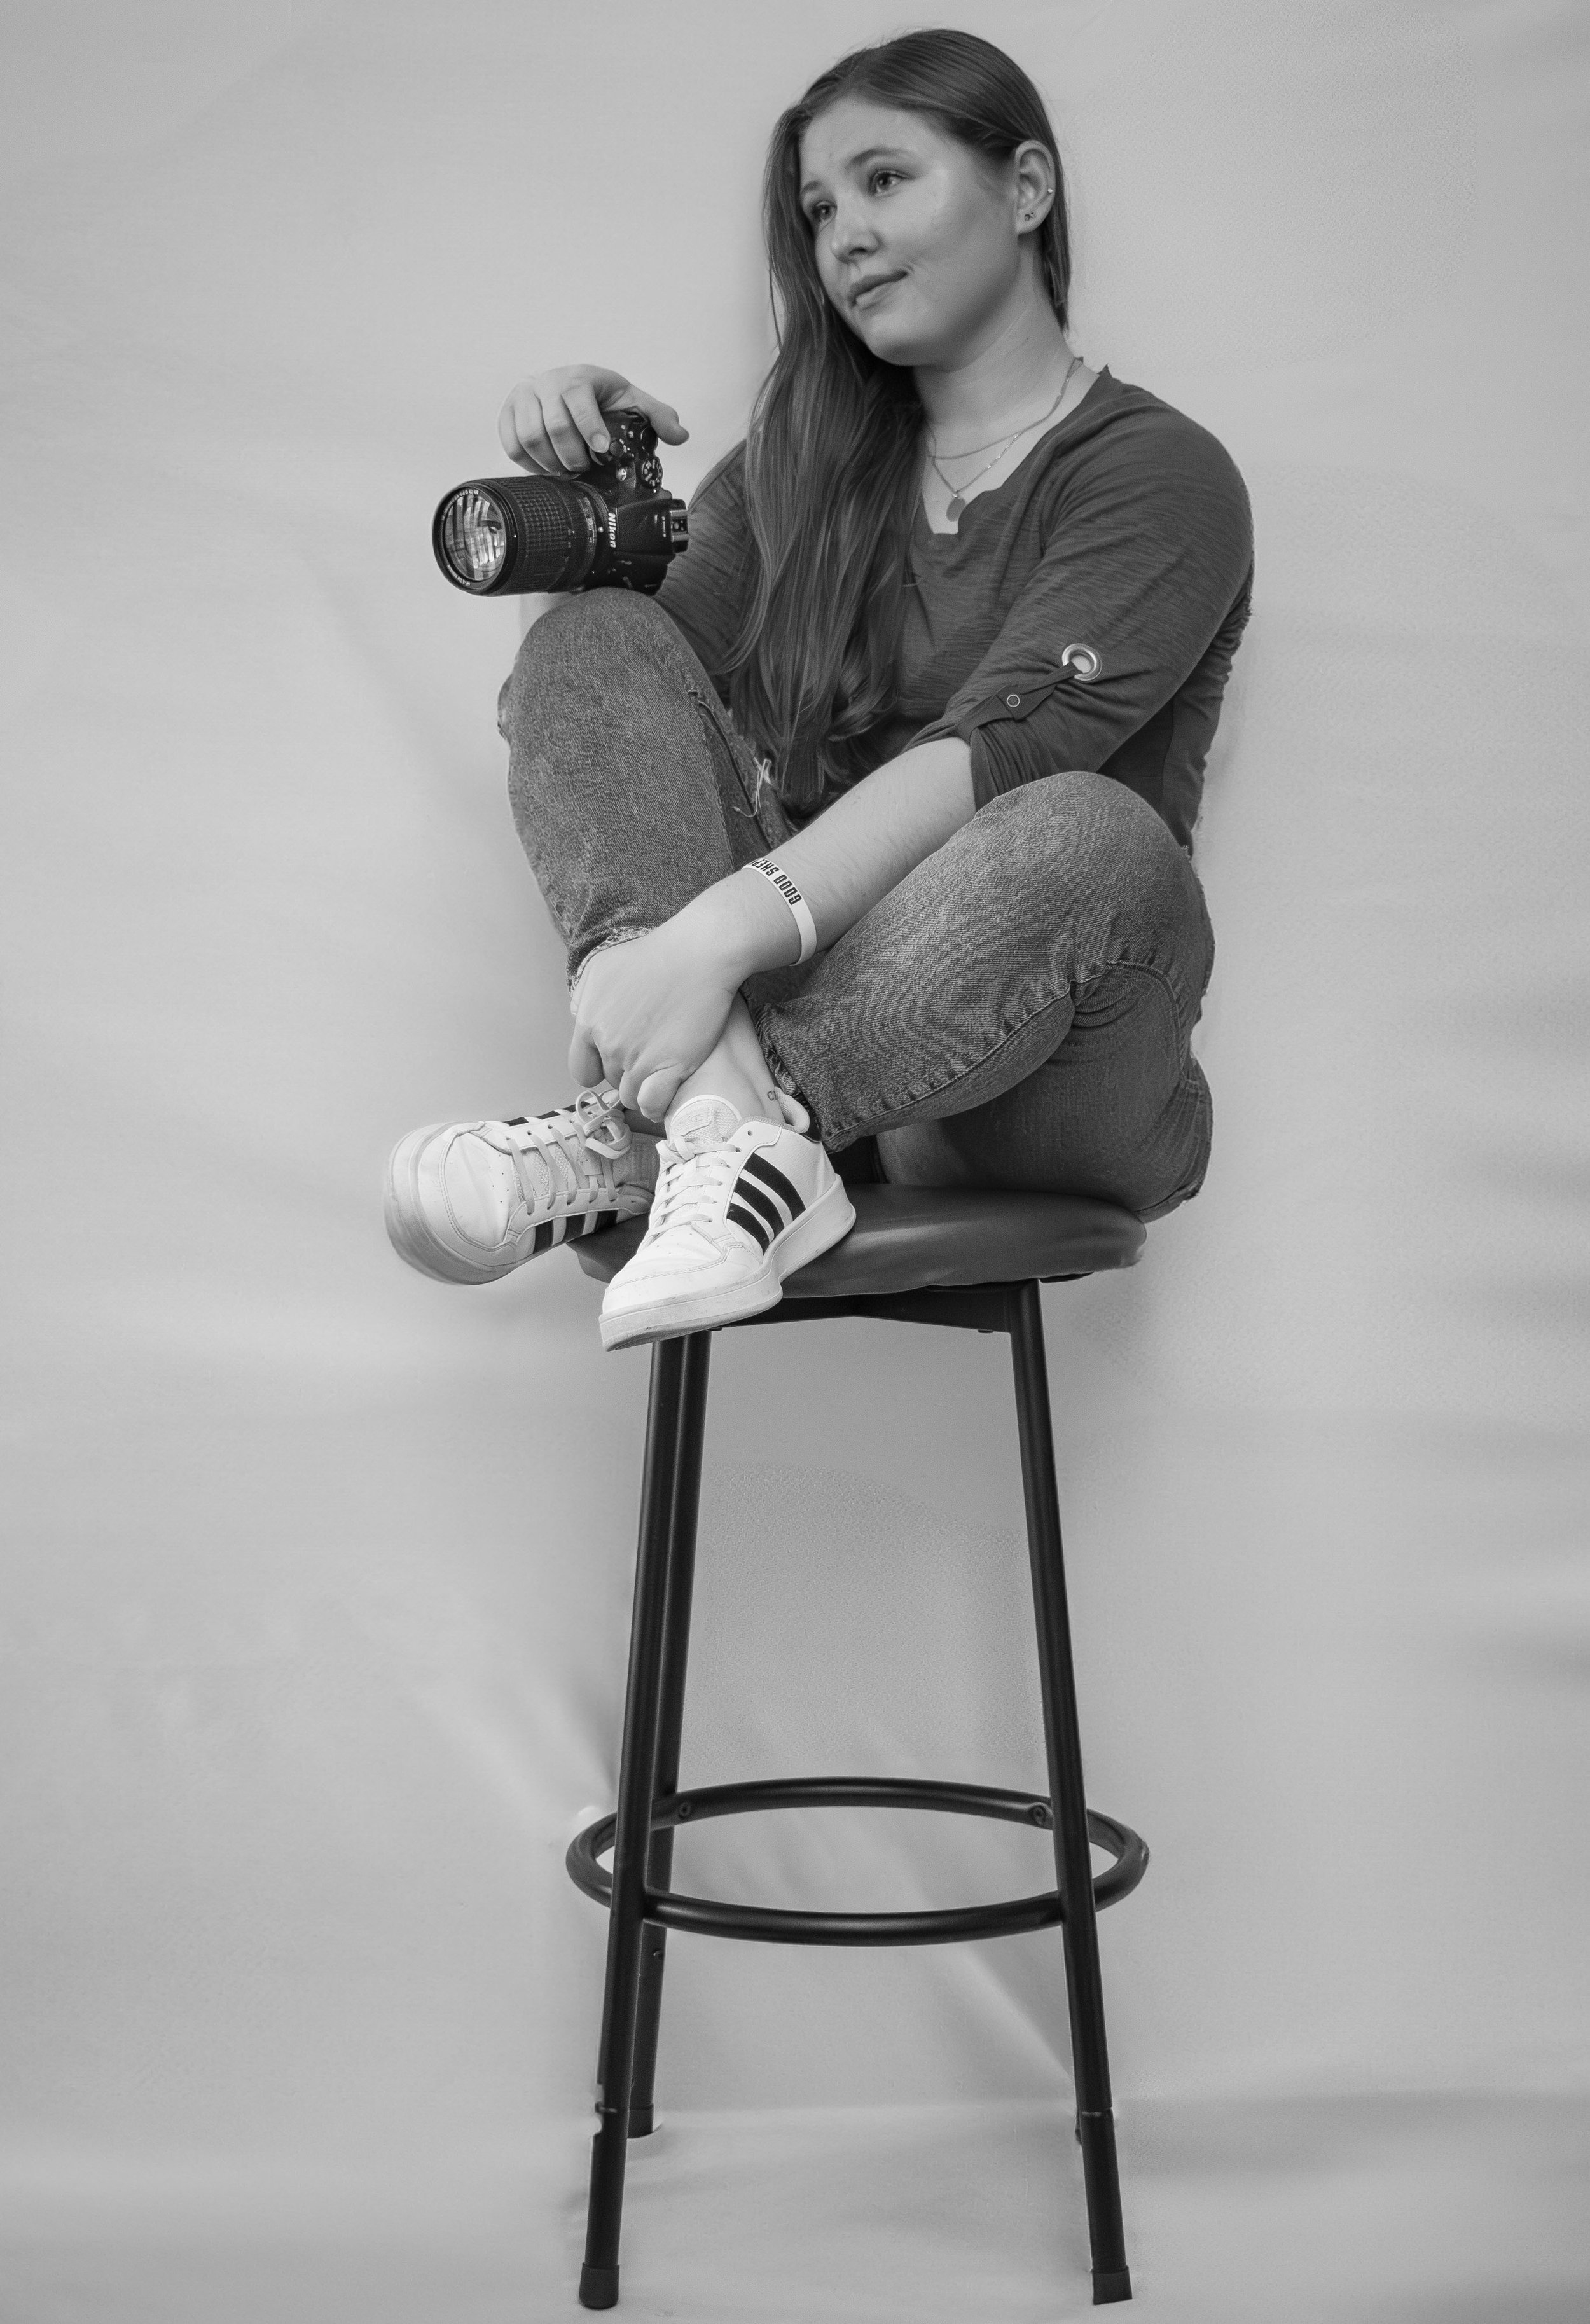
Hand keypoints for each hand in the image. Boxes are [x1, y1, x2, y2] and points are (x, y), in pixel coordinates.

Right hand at [498, 364, 688, 477]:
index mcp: (579, 377)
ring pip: (529, 436)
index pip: (577, 398)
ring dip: (549, 462)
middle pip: (553, 425)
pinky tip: (545, 467)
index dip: (588, 427)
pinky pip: (510, 442)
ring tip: (565, 470)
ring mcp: (524, 395)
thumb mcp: (634, 403)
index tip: (600, 450)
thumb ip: (658, 416)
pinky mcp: (507, 411)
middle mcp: (548, 382)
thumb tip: (679, 436)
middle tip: (583, 469)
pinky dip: (528, 462)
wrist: (566, 389)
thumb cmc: (602, 399)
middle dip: (571, 455)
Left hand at [568, 918, 738, 1122]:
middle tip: (652, 1051)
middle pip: (612, 1080)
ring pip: (631, 1095)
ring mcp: (638, 1059)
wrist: (698, 954)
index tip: (619, 1059)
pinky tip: (668, 1090)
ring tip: (664, 1068)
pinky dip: (657, 1104)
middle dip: (628, 1071)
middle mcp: (609, 1045)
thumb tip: (580, 1018)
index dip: (600, 1067)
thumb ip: (585, 997)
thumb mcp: (602, 967)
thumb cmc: (654, 954)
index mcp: (590, 1024)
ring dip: (645, 1086)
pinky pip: (652, 1104)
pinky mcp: (668, 1068)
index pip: (582, 1069)